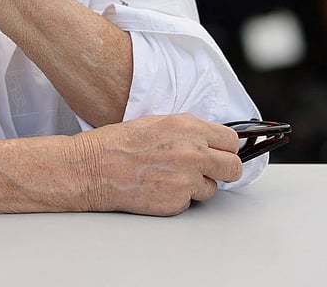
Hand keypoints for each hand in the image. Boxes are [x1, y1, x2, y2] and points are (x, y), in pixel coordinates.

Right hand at [72, 114, 242, 215]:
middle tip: (210, 170)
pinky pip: (190, 202)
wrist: (94, 168)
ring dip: (198, 185)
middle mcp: (192, 153)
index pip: (231, 141)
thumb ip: (188, 131)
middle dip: (224, 170)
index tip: (220, 152)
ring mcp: (186, 180)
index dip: (226, 148)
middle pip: (233, 168)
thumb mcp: (157, 122)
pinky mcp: (176, 202)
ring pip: (212, 188)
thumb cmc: (118, 144)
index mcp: (188, 128)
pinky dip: (178, 197)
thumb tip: (209, 141)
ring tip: (171, 177)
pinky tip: (159, 187)